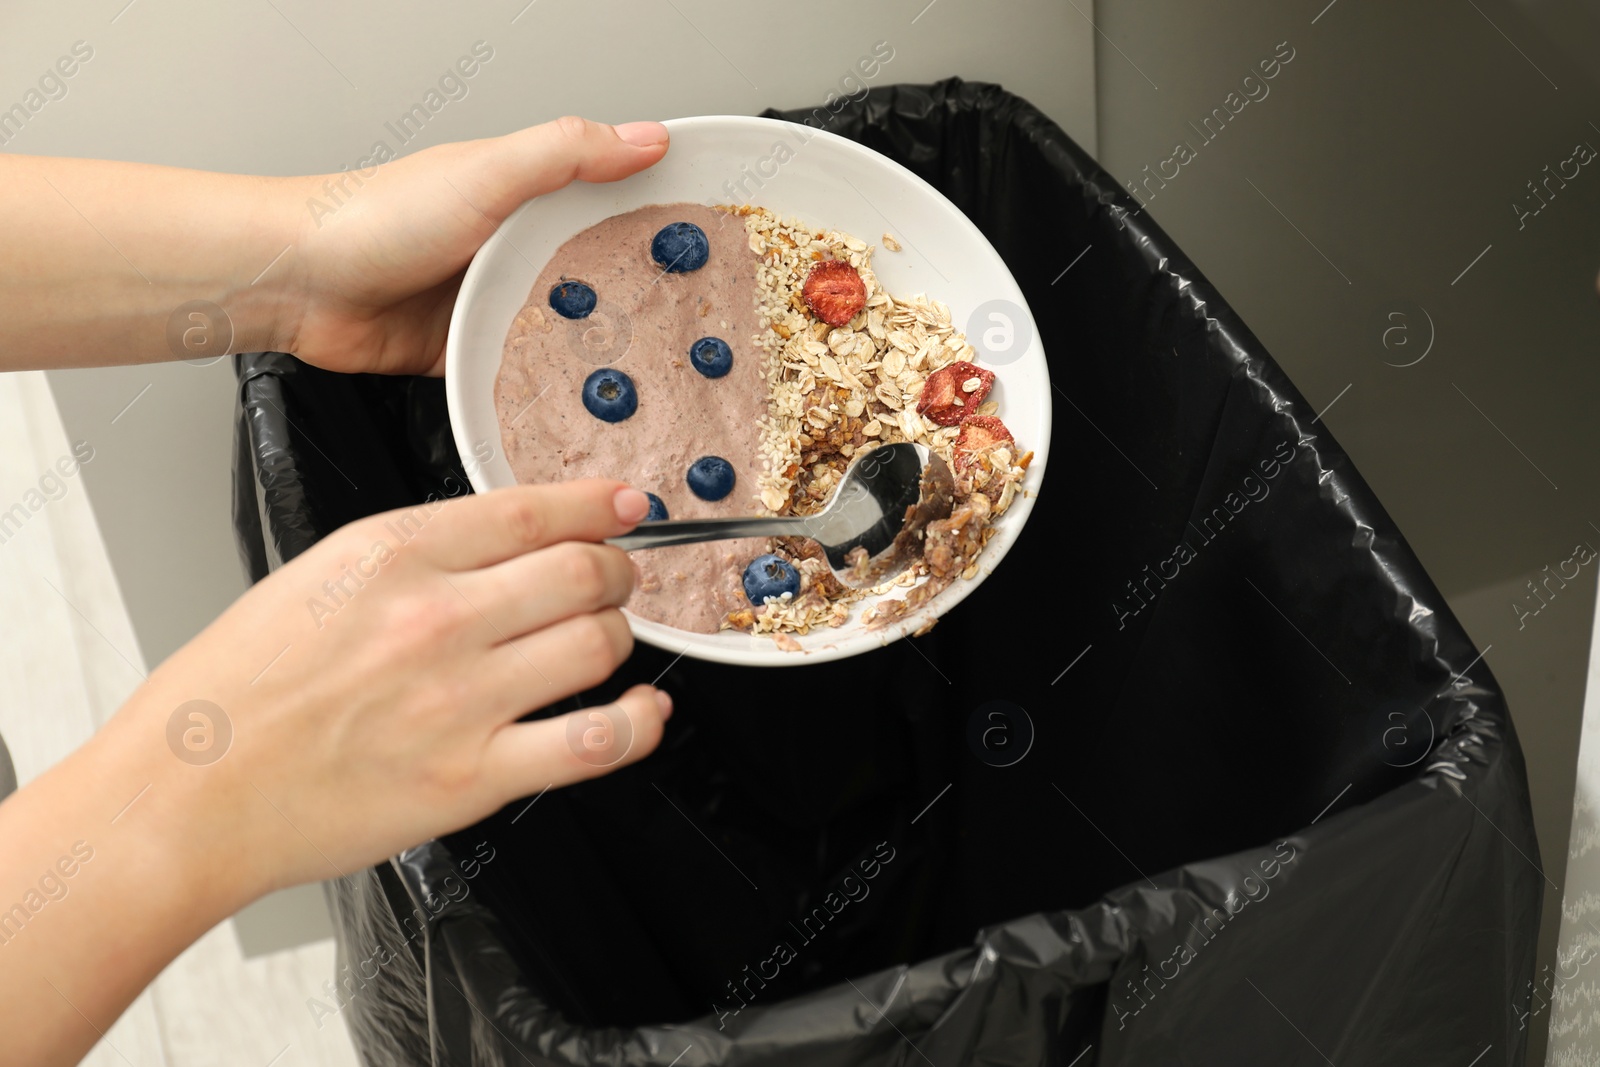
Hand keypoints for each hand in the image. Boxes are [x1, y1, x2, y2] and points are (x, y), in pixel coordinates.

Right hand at [93, 479, 666, 898]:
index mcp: (390, 555)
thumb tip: (506, 541)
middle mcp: (435, 618)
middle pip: (582, 571)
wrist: (185, 795)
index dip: (597, 505)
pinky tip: (645, 710)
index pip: (530, 509)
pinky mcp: (473, 777)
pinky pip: (596, 741)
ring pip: (599, 643)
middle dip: (615, 571)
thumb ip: (414, 555)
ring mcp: (460, 700)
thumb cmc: (233, 693)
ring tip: (606, 641)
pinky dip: (640, 721)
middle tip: (614, 579)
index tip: (624, 507)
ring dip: (619, 637)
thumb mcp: (315, 576)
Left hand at [280, 116, 668, 376]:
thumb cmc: (370, 217)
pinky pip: (525, 374)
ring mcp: (493, 302)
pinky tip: (583, 401)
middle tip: (700, 322)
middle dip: (644, 295)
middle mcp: (513, 247)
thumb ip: (566, 154)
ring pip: (567, 328)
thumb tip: (645, 138)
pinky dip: (550, 387)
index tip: (713, 236)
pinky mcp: (470, 353)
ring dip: (598, 348)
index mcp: (525, 194)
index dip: (660, 211)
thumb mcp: (485, 173)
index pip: (610, 195)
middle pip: (598, 271)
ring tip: (653, 373)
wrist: (295, 285)